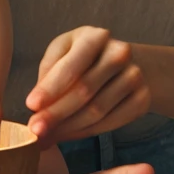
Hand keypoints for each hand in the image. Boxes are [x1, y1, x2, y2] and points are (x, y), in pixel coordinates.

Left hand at [25, 27, 150, 147]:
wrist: (127, 63)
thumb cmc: (84, 57)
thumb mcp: (64, 51)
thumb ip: (49, 73)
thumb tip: (35, 106)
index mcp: (95, 36)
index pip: (71, 65)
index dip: (50, 88)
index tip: (31, 105)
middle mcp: (119, 53)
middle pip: (84, 91)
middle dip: (56, 114)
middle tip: (35, 130)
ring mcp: (134, 76)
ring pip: (97, 110)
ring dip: (69, 128)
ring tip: (47, 137)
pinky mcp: (142, 99)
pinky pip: (111, 122)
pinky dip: (86, 132)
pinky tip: (69, 135)